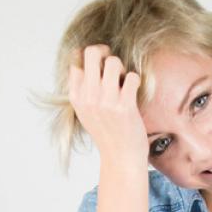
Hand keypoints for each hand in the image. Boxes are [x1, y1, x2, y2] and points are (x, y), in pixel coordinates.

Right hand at [68, 44, 147, 168]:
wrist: (121, 158)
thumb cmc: (107, 132)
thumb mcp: (85, 111)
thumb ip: (80, 86)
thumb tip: (77, 53)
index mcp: (76, 98)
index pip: (77, 62)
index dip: (91, 61)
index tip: (101, 72)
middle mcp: (89, 98)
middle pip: (92, 53)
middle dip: (105, 53)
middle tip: (113, 66)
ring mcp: (106, 102)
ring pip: (113, 62)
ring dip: (122, 68)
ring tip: (123, 82)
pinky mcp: (124, 107)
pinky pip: (131, 77)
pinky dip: (135, 80)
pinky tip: (134, 91)